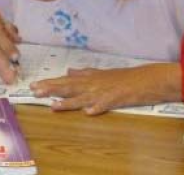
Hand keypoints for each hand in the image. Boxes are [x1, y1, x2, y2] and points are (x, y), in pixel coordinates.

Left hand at [30, 63, 181, 114]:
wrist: (149, 78)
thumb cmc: (126, 77)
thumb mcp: (103, 73)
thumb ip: (85, 73)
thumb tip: (69, 72)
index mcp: (91, 78)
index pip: (66, 81)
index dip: (50, 83)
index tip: (33, 85)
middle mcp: (95, 83)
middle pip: (70, 87)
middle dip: (51, 89)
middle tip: (34, 91)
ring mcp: (105, 91)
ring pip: (83, 97)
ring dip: (68, 102)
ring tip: (53, 105)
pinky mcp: (118, 99)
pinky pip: (106, 104)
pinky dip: (97, 107)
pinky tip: (88, 112)